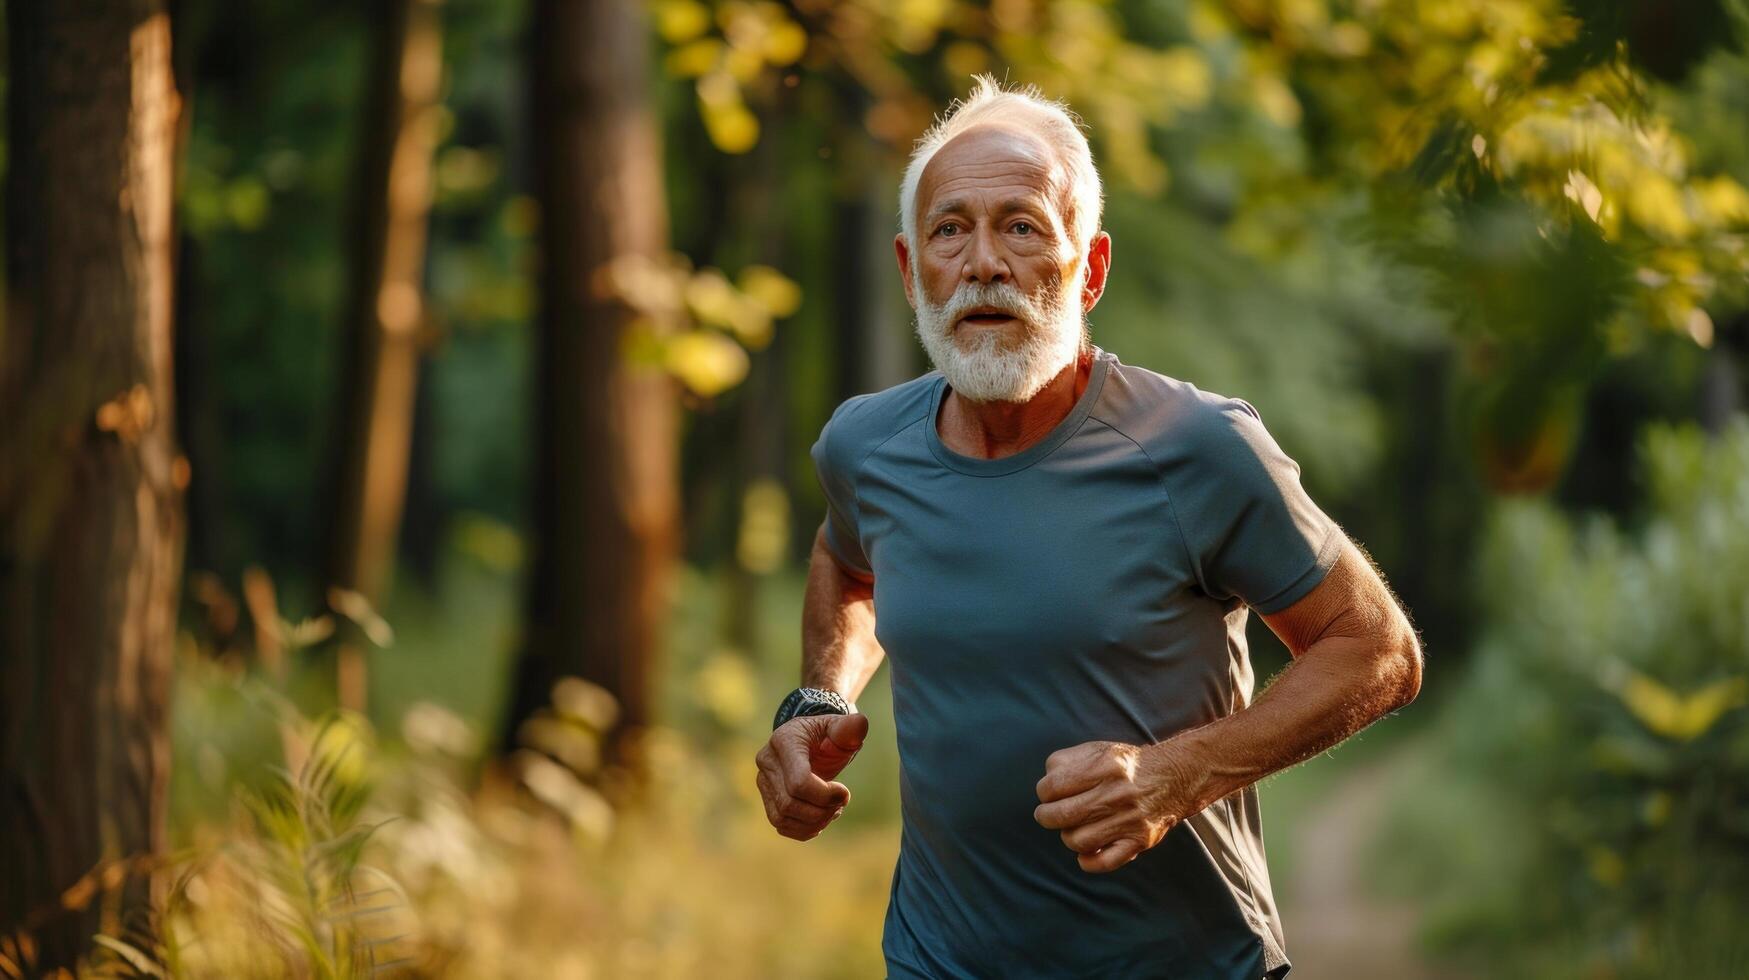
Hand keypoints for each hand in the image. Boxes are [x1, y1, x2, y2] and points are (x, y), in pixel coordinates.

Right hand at [754, 711, 868, 840]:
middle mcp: (767, 761)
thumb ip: (850, 728)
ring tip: (833, 810)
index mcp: (784, 741)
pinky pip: (781, 825)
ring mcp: (764, 781)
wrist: (812, 742)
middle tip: (841, 803)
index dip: (825, 795)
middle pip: (789, 804)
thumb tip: (860, 723)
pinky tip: (821, 819)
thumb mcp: (841, 729)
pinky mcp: (767, 798)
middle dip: (821, 811)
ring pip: (782, 818)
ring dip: (814, 822)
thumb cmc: (829, 735)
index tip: (844, 792)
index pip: (799, 782)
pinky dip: (804, 829)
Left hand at [1032, 739, 1202, 872]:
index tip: (1048, 795)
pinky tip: (1087, 851)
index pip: (1053, 786)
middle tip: (1049, 815)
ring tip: (1073, 827)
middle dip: (1046, 817)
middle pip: (1061, 815)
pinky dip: (1089, 861)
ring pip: (1078, 841)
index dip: (1043, 793)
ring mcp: (1129, 820)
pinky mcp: (1139, 840)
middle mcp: (1117, 793)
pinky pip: (1105, 862)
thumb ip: (1066, 761)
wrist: (1174, 777)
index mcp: (1104, 766)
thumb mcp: (1097, 750)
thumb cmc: (1126, 765)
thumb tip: (1045, 785)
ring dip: (1068, 837)